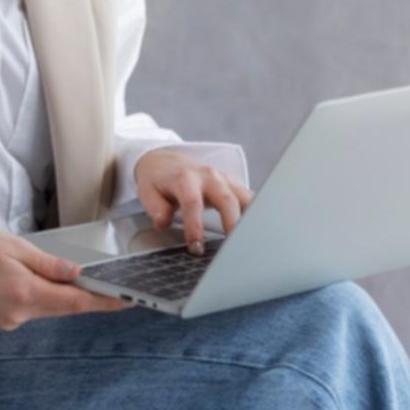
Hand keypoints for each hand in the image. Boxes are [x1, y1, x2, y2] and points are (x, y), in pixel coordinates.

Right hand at [0, 224, 130, 330]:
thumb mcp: (17, 246)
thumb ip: (49, 264)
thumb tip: (77, 273)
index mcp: (23, 292)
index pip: (74, 302)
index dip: (103, 302)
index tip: (126, 301)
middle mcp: (18, 312)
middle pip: (65, 307)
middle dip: (89, 297)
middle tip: (114, 287)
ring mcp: (10, 318)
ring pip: (51, 308)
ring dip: (68, 296)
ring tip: (87, 282)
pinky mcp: (4, 317)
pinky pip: (36, 308)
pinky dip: (49, 297)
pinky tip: (53, 284)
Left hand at [133, 148, 254, 254]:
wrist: (167, 161)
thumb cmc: (158, 180)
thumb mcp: (147, 191)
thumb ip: (155, 207)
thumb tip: (163, 222)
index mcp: (186, 178)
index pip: (193, 202)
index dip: (195, 226)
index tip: (196, 247)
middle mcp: (209, 176)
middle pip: (226, 199)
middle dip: (232, 224)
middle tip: (232, 249)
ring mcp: (224, 180)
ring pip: (243, 198)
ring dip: (251, 219)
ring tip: (254, 241)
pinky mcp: (233, 186)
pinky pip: (249, 199)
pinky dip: (257, 213)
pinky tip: (262, 230)